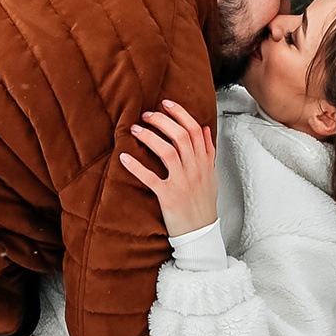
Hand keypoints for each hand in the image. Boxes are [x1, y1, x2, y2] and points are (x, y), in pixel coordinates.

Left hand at [120, 100, 217, 236]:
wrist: (201, 232)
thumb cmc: (204, 203)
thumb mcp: (211, 175)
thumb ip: (208, 151)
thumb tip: (205, 129)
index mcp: (204, 162)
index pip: (195, 130)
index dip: (180, 113)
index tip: (166, 103)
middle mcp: (195, 169)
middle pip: (180, 136)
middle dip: (162, 121)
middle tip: (147, 115)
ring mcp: (182, 182)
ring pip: (166, 151)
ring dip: (149, 137)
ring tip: (135, 130)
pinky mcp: (168, 196)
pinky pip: (150, 178)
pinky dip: (136, 166)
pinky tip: (124, 157)